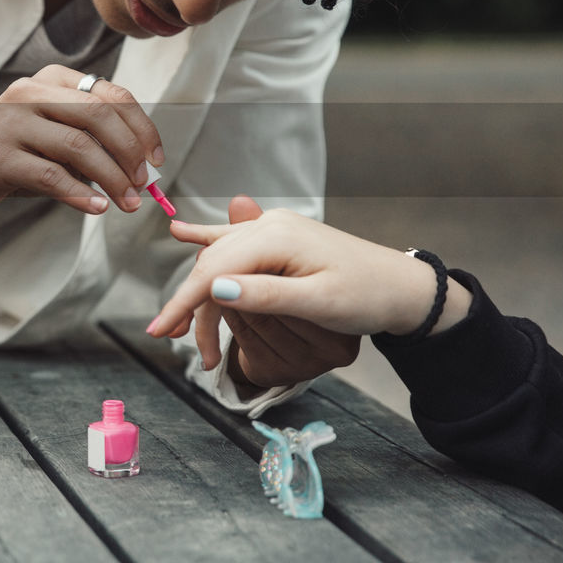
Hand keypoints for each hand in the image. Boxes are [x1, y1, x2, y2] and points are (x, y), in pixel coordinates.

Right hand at [0, 65, 163, 228]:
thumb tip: (142, 170)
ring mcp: (12, 122)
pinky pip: (50, 175)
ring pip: (79, 146)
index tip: (156, 160)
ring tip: (128, 203)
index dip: (142, 128)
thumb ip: (91, 143)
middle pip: (99, 116)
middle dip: (130, 153)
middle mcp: (31, 92)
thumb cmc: (12, 153)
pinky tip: (96, 207)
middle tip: (144, 184)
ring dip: (112, 178)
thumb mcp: (51, 136)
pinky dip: (80, 194)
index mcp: (50, 81)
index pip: (111, 96)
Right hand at [176, 197, 359, 388]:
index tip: (161, 330)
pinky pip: (233, 239)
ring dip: (196, 287)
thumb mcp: (318, 303)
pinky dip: (206, 240)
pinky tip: (180, 233)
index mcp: (277, 238)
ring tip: (175, 320)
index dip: (184, 302)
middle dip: (186, 302)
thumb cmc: (367, 296)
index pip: (214, 271)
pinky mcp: (280, 236)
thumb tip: (215, 291)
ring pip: (220, 256)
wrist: (401, 286)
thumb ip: (265, 296)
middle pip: (212, 264)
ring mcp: (275, 227)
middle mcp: (270, 225)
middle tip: (166, 337)